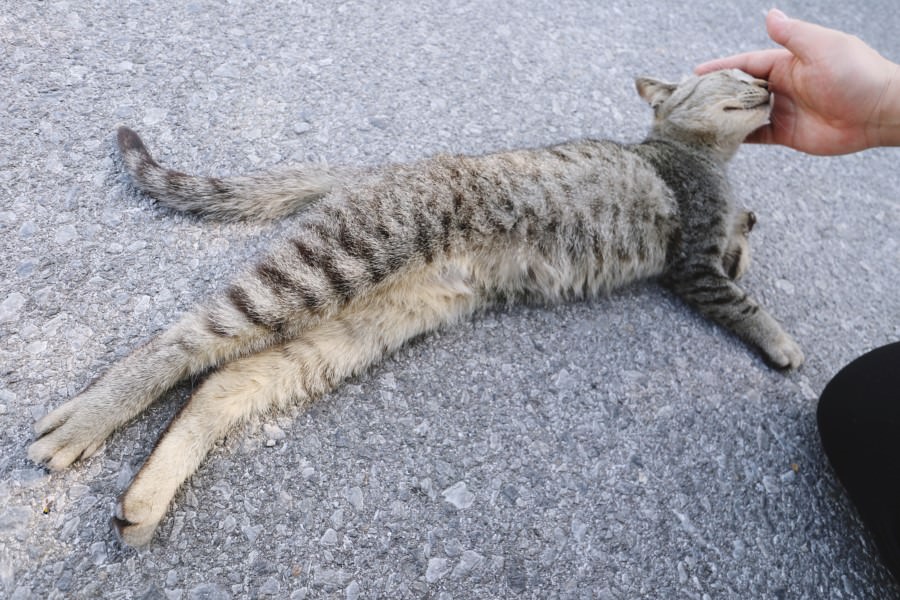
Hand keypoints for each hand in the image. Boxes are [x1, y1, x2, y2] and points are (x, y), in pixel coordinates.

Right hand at [696, 9, 899, 154]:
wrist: (879, 112)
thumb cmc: (856, 73)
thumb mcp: (821, 47)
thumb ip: (791, 35)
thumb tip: (768, 14)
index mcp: (787, 63)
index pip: (746, 64)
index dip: (721, 68)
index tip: (696, 74)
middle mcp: (781, 86)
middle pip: (741, 90)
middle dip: (717, 93)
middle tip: (691, 101)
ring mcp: (782, 111)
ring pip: (744, 113)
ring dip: (725, 116)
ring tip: (698, 121)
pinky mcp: (786, 134)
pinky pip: (756, 135)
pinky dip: (739, 136)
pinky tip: (721, 138)